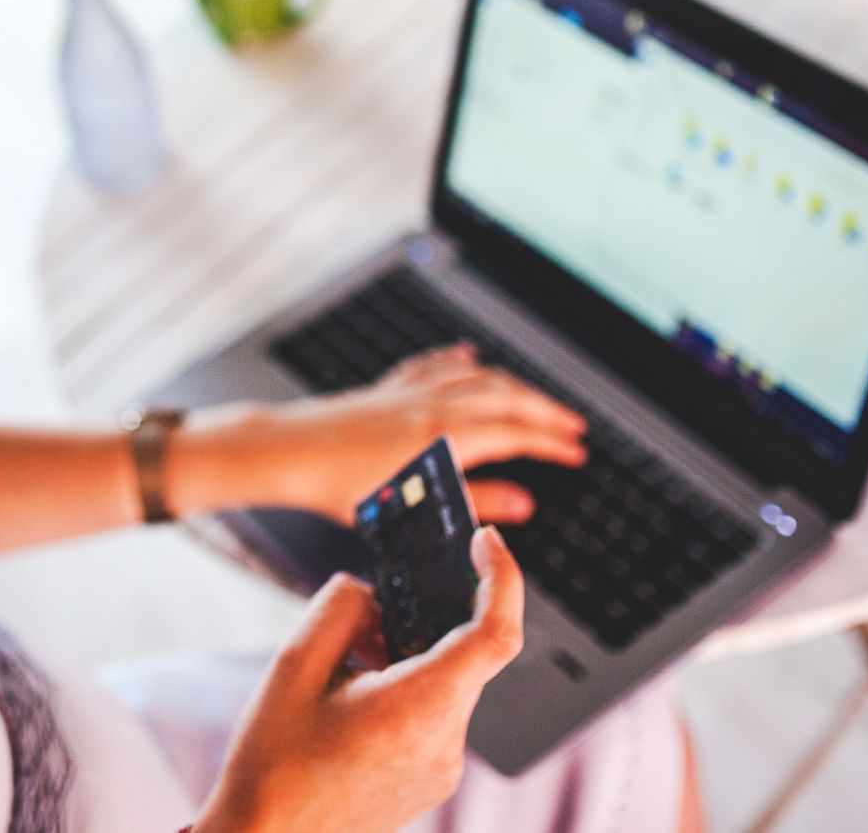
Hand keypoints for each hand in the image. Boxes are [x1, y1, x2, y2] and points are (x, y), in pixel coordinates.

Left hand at [174, 344, 585, 525]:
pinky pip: (435, 365)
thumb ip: (475, 501)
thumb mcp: (414, 509)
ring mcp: (411, 390)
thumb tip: (525, 503)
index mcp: (446, 435)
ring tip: (535, 399)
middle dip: (545, 411)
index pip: (516, 433)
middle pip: (506, 397)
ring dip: (513, 387)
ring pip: (477, 377)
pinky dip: (461, 362)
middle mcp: (434, 403)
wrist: (290, 452)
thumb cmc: (342, 489)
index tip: (576, 453)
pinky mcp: (388, 387)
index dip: (552, 443)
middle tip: (574, 426)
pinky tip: (469, 358)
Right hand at [195, 528, 526, 832]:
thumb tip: (370, 594)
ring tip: (343, 663)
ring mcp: (442, 767)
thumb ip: (340, 608)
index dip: (501, 578)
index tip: (486, 541)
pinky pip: (433, 713)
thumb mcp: (292, 666)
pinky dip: (404, 686)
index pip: (493, 634)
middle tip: (367, 611)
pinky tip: (351, 695)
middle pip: (462, 654)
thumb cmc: (275, 768)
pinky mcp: (431, 779)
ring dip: (405, 655)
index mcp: (418, 710)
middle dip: (421, 619)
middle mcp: (445, 743)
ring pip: (445, 682)